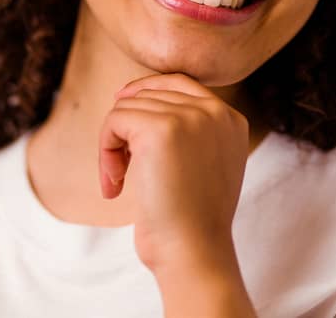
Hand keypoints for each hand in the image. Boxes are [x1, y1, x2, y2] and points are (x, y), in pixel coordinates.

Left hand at [97, 72, 250, 276]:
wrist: (194, 252)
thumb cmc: (192, 221)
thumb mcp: (206, 165)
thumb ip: (190, 132)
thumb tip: (137, 96)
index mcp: (231, 118)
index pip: (179, 82)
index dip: (145, 93)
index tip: (122, 120)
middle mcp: (215, 111)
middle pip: (149, 94)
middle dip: (126, 130)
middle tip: (121, 173)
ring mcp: (189, 117)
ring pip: (127, 108)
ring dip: (112, 147)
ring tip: (118, 183)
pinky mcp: (159, 129)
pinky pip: (114, 121)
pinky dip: (105, 153)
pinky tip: (114, 185)